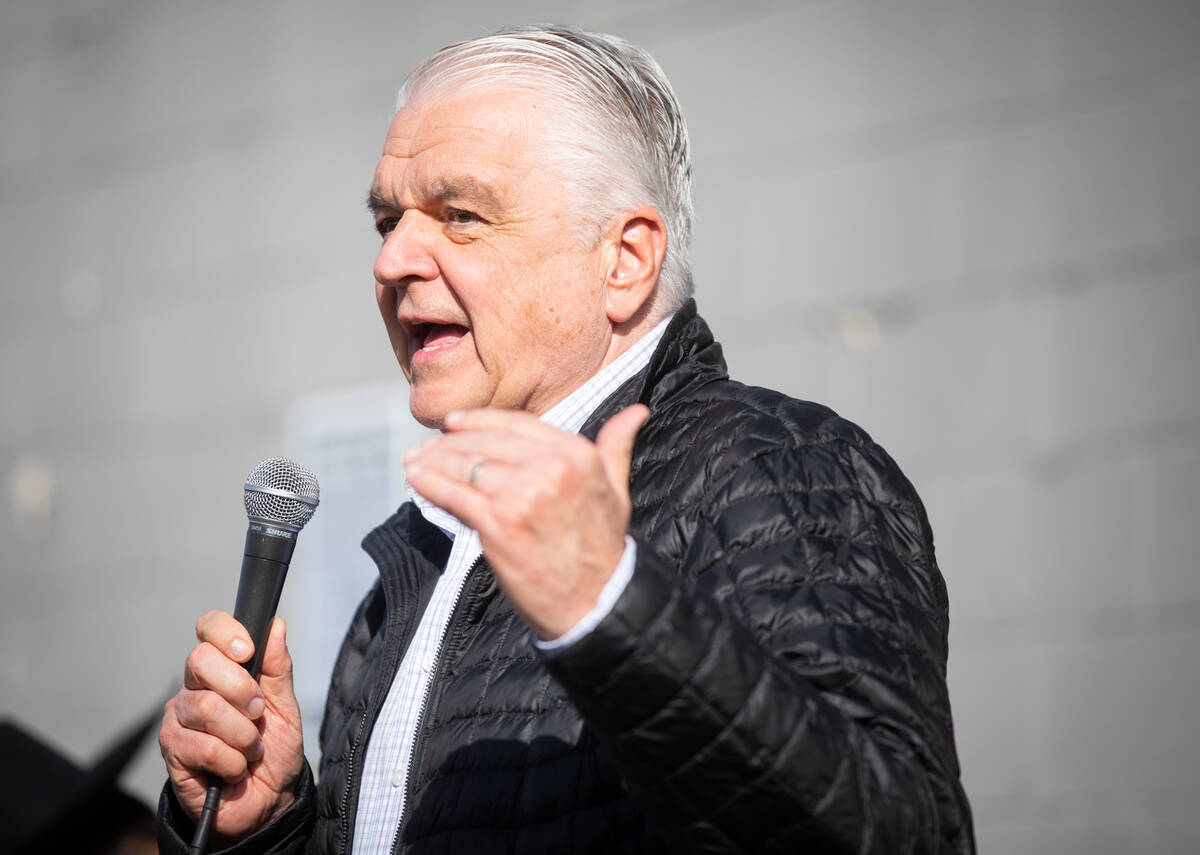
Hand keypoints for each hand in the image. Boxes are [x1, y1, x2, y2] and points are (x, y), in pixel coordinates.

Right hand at [159, 612, 304, 839]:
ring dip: (243, 734)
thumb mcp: (286, 706)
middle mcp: (194, 688)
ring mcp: (179, 719)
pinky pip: (204, 747)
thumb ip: (278, 667)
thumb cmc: (275, 750)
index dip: (226, 632)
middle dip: (241, 688)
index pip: (208, 628)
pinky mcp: (172, 752)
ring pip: (207, 707)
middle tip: (258, 713)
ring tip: (251, 749)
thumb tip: (275, 626)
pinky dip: (232, 761)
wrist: (268, 800)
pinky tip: (235, 768)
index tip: (248, 651)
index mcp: (221, 669)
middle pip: (200, 660)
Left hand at [403, 404, 648, 639]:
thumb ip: (615, 447)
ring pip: (466, 468)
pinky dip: (430, 486)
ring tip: (413, 461)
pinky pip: (455, 496)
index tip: (453, 424)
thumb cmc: (602, 548)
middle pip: (486, 444)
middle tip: (424, 447)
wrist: (595, 602)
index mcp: (577, 453)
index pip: (516, 426)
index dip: (479, 422)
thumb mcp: (616, 490)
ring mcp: (522, 494)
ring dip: (433, 463)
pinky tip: (415, 479)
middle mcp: (550, 467)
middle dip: (449, 445)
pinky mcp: (498, 524)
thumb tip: (636, 413)